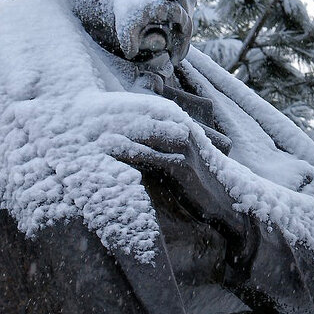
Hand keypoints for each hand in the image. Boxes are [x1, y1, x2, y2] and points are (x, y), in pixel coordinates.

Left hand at [109, 125, 249, 253]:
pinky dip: (134, 152)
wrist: (224, 202)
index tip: (95, 111)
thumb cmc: (195, 182)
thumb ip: (155, 149)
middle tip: (88, 122)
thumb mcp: (175, 160)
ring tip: (95, 134)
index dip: (121, 111)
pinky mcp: (183, 166)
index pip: (146, 112)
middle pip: (143, 120)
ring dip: (121, 132)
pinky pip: (155, 156)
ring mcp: (183, 147)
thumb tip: (126, 145)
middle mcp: (180, 131)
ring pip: (146, 134)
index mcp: (177, 126)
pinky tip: (116, 151)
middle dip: (117, 120)